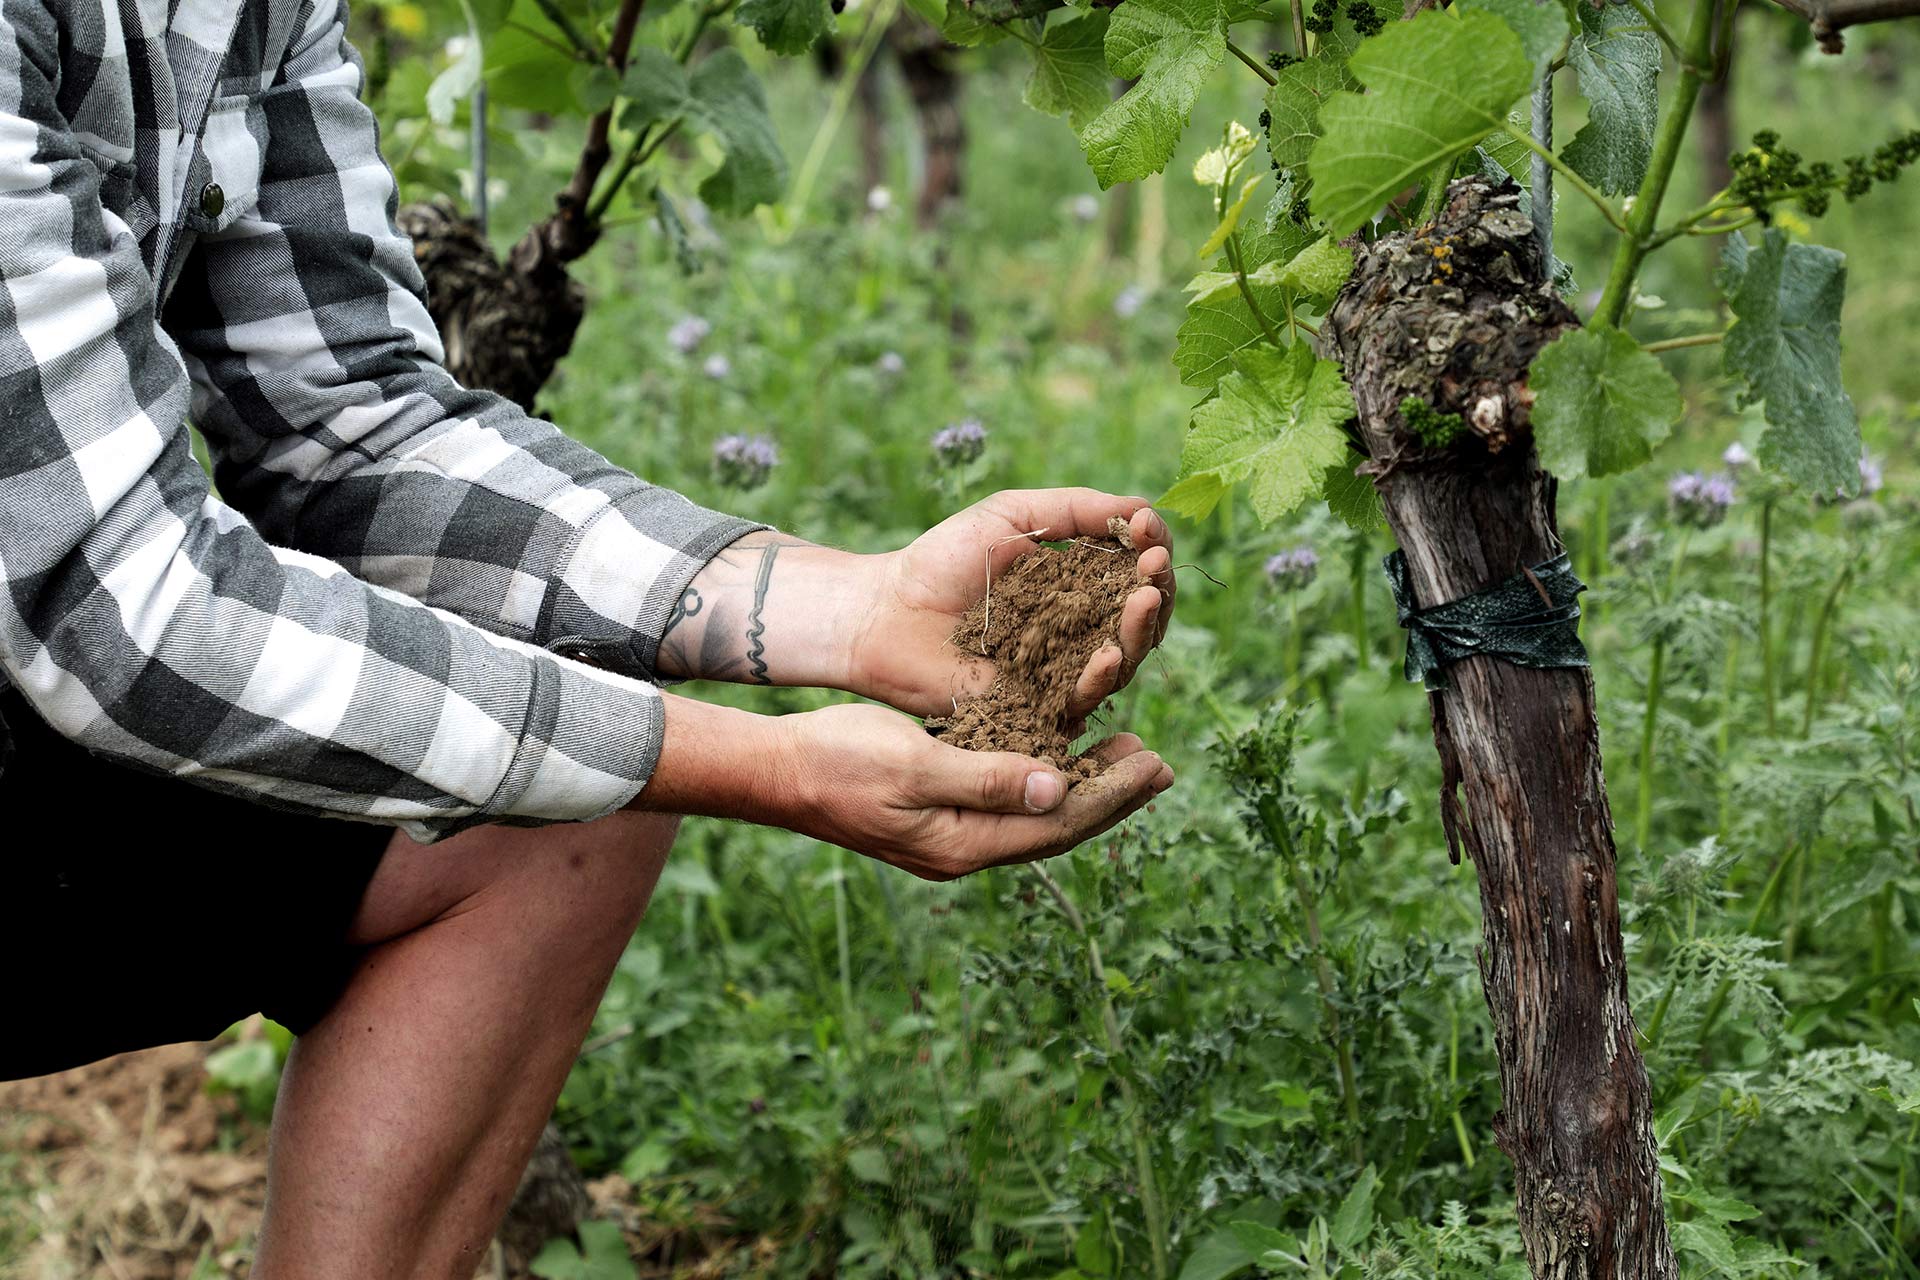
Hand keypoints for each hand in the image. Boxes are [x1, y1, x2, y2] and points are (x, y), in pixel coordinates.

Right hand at [771, 704, 1172, 879]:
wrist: (777, 772)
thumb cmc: (838, 761)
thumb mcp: (913, 765)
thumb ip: (984, 778)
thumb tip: (1053, 787)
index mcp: (962, 845)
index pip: (1058, 823)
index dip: (1112, 794)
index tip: (1156, 763)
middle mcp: (964, 848)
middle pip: (1056, 824)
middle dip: (1112, 793)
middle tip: (1162, 763)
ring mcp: (951, 833)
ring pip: (1035, 811)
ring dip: (1085, 782)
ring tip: (1128, 752)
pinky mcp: (939, 810)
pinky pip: (1008, 798)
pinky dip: (1044, 773)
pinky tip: (1064, 749)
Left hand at [850, 489, 1175, 719]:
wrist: (885, 612)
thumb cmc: (942, 559)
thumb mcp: (1013, 515)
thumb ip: (1076, 509)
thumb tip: (1145, 508)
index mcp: (1079, 585)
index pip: (1135, 574)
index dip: (1151, 554)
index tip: (1147, 530)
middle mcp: (1079, 631)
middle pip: (1141, 621)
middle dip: (1156, 592)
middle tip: (1155, 568)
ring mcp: (1060, 672)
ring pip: (1122, 662)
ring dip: (1141, 632)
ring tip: (1145, 599)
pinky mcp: (1037, 709)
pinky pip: (1079, 700)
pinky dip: (1100, 678)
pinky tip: (1108, 652)